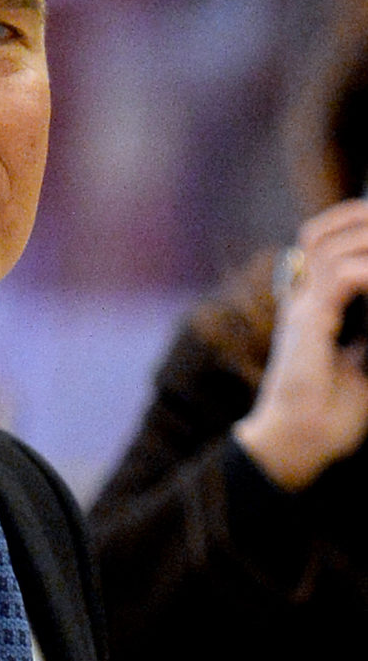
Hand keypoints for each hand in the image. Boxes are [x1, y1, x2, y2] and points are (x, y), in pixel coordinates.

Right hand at [234, 199, 367, 489]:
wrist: (299, 442)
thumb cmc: (330, 412)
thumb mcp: (362, 362)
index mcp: (310, 307)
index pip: (319, 245)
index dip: (346, 224)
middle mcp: (300, 301)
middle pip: (321, 235)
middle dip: (357, 219)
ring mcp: (300, 309)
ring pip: (333, 249)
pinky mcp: (307, 323)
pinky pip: (343, 278)